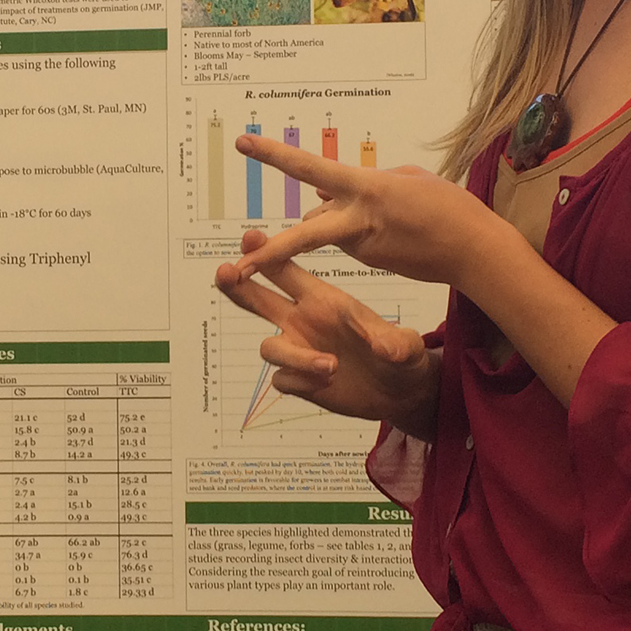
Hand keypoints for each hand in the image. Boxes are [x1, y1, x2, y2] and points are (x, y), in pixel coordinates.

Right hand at [215, 231, 436, 429]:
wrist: (400, 393)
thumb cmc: (401, 357)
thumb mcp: (405, 347)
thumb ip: (395, 343)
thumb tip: (384, 346)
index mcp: (324, 300)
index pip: (286, 271)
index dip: (266, 253)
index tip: (250, 237)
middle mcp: (304, 321)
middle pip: (257, 299)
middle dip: (237, 284)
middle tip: (225, 273)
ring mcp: (299, 350)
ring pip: (269, 347)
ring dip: (296, 357)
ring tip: (332, 366)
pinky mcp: (300, 380)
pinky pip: (282, 379)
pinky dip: (300, 382)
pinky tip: (326, 386)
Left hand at [228, 134, 500, 290]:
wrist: (476, 251)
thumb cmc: (447, 207)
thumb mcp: (405, 179)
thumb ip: (359, 182)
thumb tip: (320, 191)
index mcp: (366, 188)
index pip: (310, 169)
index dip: (274, 155)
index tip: (243, 144)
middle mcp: (358, 218)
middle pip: (303, 233)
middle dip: (268, 251)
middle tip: (236, 266)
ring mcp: (362, 244)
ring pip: (327, 228)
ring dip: (333, 220)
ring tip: (388, 215)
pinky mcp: (370, 260)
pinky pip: (348, 239)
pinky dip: (357, 231)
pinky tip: (395, 229)